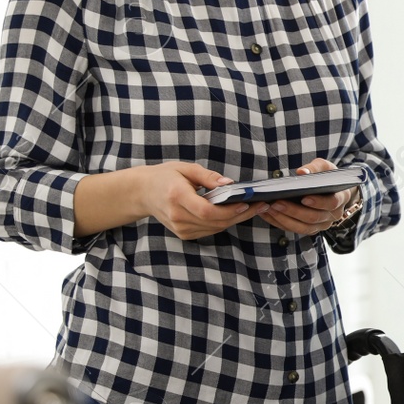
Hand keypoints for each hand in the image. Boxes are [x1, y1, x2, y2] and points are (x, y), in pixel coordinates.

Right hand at [134, 161, 266, 240]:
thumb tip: (230, 183)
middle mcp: (178, 216)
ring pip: (215, 228)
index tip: (246, 203)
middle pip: (215, 222)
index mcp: (177, 197)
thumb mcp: (185, 168)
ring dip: (236, 219)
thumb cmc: (165, 177)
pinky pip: (210, 230)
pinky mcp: (184, 234)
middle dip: (240, 215)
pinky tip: (235, 213)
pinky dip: (224, 222)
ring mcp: (180, 228)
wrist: (142, 193)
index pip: (206, 211)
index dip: (229, 210)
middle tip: (261, 205)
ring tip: (254, 208)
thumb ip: (208, 177)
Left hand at [259, 158, 356, 235]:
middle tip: (276, 203)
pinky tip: (266, 214)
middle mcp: (333, 215)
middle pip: (314, 218)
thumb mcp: (325, 167)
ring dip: (284, 219)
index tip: (304, 198)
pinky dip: (279, 223)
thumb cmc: (326, 176)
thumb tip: (302, 172)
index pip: (331, 203)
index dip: (318, 202)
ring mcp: (322, 224)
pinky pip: (294, 229)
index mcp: (340, 198)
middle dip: (294, 211)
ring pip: (303, 228)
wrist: (331, 190)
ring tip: (268, 209)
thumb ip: (315, 167)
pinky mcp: (310, 229)